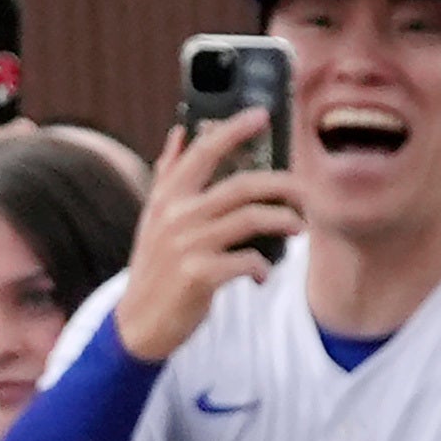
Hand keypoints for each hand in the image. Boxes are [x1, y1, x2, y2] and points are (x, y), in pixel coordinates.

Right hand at [111, 105, 299, 365]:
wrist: (136, 324)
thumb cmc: (152, 269)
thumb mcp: (152, 219)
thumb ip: (167, 175)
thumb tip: (179, 133)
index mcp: (167, 199)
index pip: (203, 153)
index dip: (234, 130)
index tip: (262, 115)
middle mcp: (176, 217)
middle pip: (241, 186)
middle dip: (282, 184)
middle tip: (304, 190)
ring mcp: (186, 246)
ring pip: (250, 219)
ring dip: (282, 221)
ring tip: (298, 227)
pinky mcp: (198, 275)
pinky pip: (247, 261)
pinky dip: (261, 266)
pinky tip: (261, 273)